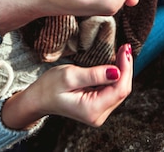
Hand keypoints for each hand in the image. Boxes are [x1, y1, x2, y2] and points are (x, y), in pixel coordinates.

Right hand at [1, 44, 133, 129]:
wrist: (38, 99)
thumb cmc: (49, 87)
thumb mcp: (69, 76)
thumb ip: (94, 75)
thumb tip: (117, 72)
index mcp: (92, 109)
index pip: (119, 89)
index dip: (126, 68)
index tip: (124, 49)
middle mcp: (98, 115)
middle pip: (122, 91)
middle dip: (126, 68)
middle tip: (125, 48)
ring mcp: (98, 113)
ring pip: (119, 91)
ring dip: (122, 71)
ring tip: (121, 53)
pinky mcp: (97, 107)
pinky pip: (112, 91)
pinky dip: (115, 76)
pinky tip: (115, 64)